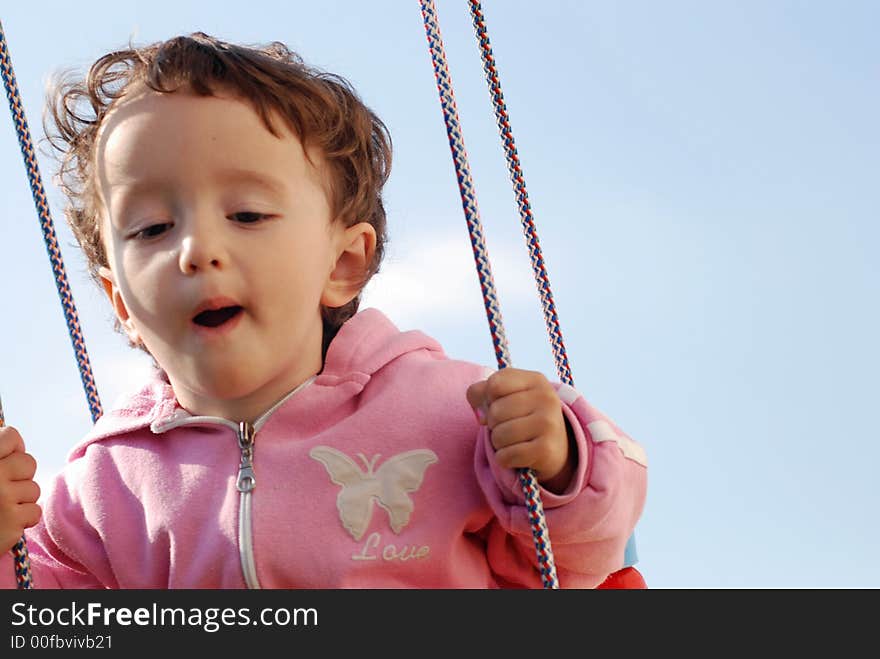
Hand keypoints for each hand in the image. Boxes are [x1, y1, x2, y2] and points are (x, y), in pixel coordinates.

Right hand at [0, 425, 40, 552]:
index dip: (12, 449)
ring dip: (20, 500)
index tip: (5, 460)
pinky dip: (22, 520)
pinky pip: (34, 511)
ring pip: (33, 489)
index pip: (11, 436)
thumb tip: (15, 442)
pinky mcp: (12, 519)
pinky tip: (3, 523)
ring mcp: (2, 496)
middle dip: (19, 477)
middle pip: (29, 463)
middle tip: (0, 490)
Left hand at [466, 368, 575, 492]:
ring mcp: (548, 423)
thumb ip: (481, 392)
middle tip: (508, 426)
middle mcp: (546, 398)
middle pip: (495, 412)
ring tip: (512, 440)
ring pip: (499, 435)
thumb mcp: (504, 394)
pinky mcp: (546, 449)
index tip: (497, 405)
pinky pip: (506, 456)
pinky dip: (504, 459)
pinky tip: (515, 455)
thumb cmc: (521, 415)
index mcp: (535, 380)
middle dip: (492, 424)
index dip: (487, 398)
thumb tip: (481, 415)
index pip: (494, 384)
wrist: (554, 445)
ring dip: (498, 443)